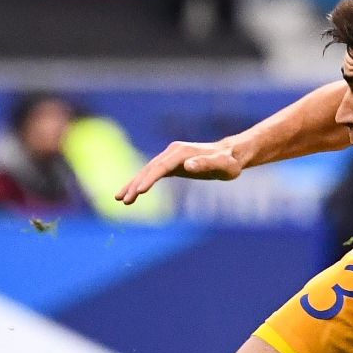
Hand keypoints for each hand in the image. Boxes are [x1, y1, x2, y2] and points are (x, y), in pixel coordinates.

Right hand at [116, 139, 245, 204]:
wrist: (232, 154)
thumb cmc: (229, 162)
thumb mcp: (223, 165)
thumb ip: (205, 164)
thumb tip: (187, 166)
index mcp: (181, 152)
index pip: (161, 167)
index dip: (148, 179)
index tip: (137, 192)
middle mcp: (173, 152)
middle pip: (149, 169)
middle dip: (135, 184)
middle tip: (122, 200)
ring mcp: (171, 157)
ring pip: (147, 171)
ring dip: (133, 184)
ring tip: (119, 199)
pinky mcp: (171, 164)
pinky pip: (153, 173)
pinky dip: (141, 182)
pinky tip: (133, 194)